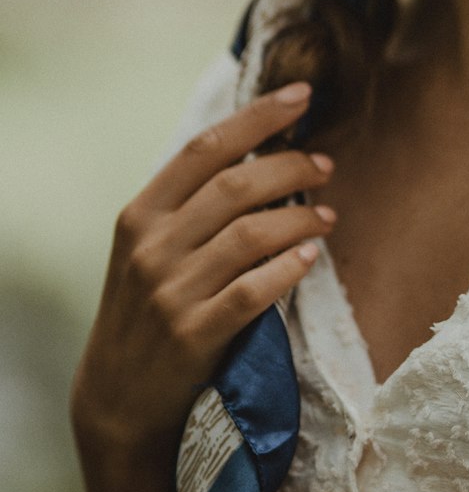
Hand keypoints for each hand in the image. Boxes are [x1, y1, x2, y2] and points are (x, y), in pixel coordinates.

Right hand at [72, 82, 335, 454]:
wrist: (118, 395)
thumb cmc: (148, 307)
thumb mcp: (151, 248)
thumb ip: (193, 205)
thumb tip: (264, 154)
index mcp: (142, 214)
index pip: (205, 148)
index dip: (257, 117)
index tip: (303, 96)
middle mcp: (153, 246)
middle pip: (236, 185)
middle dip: (291, 167)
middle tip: (325, 166)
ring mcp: (172, 292)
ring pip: (250, 234)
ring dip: (299, 218)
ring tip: (327, 217)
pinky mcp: (194, 335)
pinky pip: (253, 292)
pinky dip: (286, 269)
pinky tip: (309, 257)